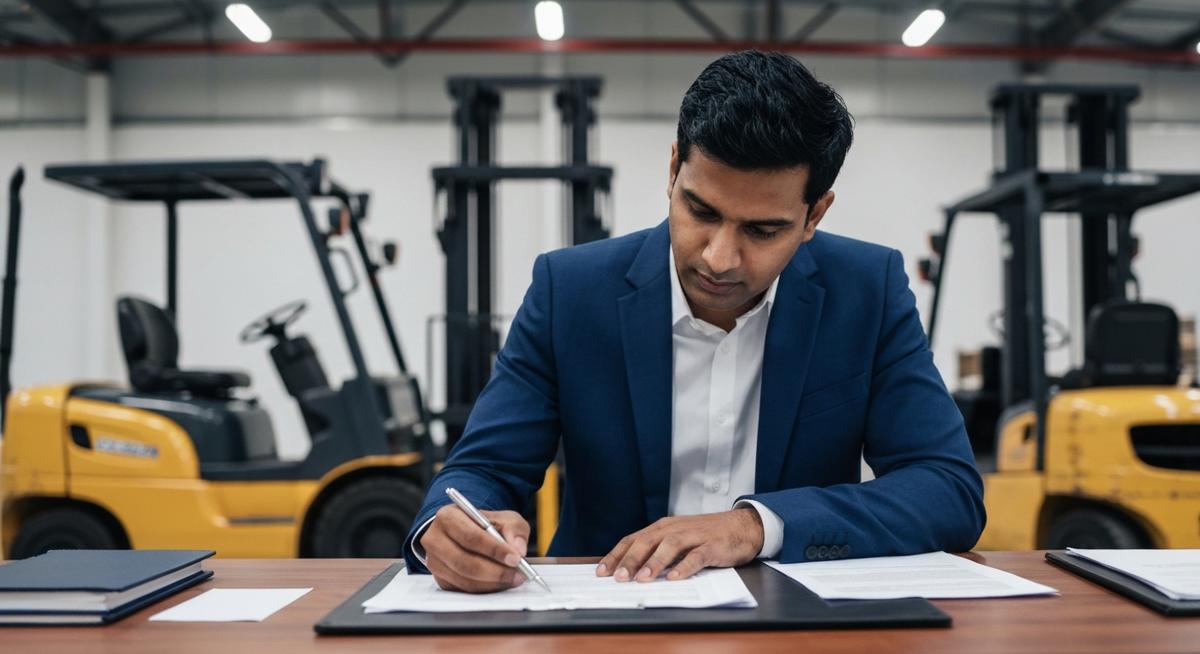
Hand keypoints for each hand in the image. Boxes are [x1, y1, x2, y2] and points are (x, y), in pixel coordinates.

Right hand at [419, 505, 530, 593]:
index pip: (471, 536)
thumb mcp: (502, 518)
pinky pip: (463, 589)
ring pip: (464, 579)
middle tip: (518, 574)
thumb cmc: (483, 525)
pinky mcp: (440, 579)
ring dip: (492, 582)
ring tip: (513, 578)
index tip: (516, 558)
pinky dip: (485, 588)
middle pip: (464, 561)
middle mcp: (435, 539)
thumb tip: (518, 549)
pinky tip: (500, 583)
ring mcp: (434, 562)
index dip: (494, 549)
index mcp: (448, 517)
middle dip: (495, 571)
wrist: (465, 533)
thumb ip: (513, 529)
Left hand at [595, 507, 763, 582]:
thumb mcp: (677, 539)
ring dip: (655, 562)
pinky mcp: (712, 546)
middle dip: (631, 560)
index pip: (633, 540)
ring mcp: (694, 536)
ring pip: (670, 547)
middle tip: (619, 578)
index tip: (601, 572)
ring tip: (643, 578)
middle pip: (647, 542)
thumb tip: (631, 572)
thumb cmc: (705, 536)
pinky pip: (697, 556)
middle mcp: (674, 529)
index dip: (616, 555)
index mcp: (662, 528)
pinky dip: (686, 566)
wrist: (741, 526)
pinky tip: (676, 578)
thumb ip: (657, 552)